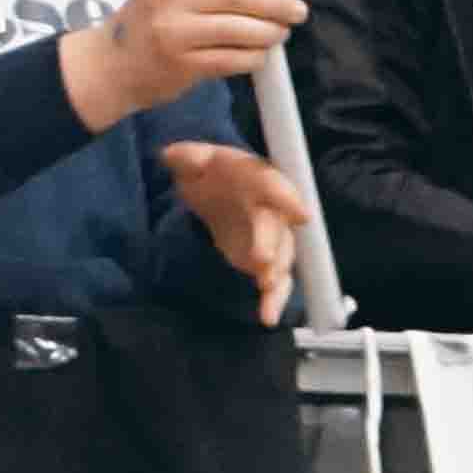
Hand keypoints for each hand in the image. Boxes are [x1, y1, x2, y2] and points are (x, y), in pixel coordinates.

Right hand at [68, 0, 302, 128]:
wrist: (113, 66)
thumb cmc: (154, 18)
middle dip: (275, 4)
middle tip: (299, 10)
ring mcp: (173, 33)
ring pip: (238, 30)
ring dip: (270, 32)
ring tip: (281, 32)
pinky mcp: (182, 66)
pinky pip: (232, 59)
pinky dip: (253, 56)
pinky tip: (259, 54)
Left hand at [160, 138, 312, 324]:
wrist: (219, 191)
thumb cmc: (211, 173)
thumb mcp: (193, 161)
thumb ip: (186, 158)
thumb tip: (172, 155)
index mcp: (256, 178)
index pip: (273, 185)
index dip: (287, 198)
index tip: (301, 213)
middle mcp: (272, 208)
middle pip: (276, 227)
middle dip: (271, 243)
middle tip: (262, 260)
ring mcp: (273, 237)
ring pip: (283, 258)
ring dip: (277, 274)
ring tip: (266, 289)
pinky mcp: (266, 262)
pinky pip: (276, 281)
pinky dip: (274, 299)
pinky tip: (267, 317)